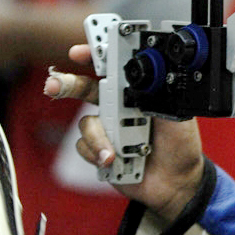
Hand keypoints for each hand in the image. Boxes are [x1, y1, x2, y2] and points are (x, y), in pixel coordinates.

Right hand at [45, 44, 205, 220]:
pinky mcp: (98, 151)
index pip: (113, 68)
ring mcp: (107, 129)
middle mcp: (118, 107)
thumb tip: (148, 80)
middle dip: (67, 84)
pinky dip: (98, 153)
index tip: (79, 52)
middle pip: (85, 89)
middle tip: (54, 85)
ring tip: (116, 151)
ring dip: (99, 137)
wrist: (177, 182)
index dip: (95, 56)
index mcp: (137, 93)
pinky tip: (115, 160)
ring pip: (86, 123)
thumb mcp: (177, 115)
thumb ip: (159, 96)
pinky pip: (85, 147)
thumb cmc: (180, 144)